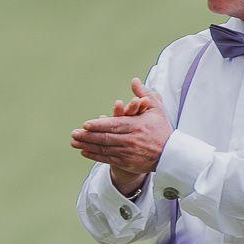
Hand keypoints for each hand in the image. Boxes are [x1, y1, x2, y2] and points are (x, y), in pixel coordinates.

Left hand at [70, 77, 172, 193]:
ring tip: (73, 141)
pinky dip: (94, 156)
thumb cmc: (161, 129)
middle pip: (106, 138)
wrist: (170, 155)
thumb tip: (134, 80)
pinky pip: (107, 159)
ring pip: (104, 149)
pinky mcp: (127, 162)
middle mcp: (131, 140)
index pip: (114, 125)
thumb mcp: (156, 109)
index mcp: (137, 126)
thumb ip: (144, 94)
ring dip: (87, 145)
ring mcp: (128, 153)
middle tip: (73, 133)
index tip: (85, 124)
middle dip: (88, 136)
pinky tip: (84, 151)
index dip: (99, 125)